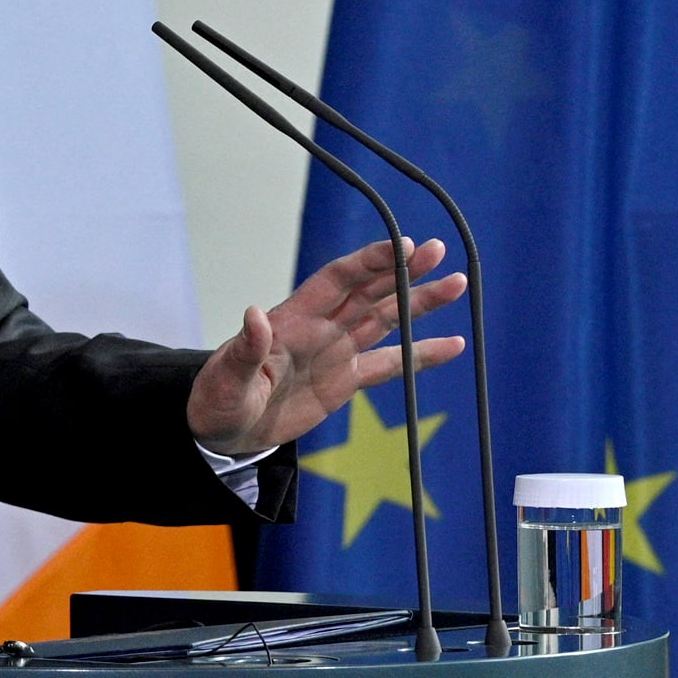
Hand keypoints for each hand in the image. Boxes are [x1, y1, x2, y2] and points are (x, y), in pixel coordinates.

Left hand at [185, 238, 466, 456]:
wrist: (223, 431)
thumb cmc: (218, 399)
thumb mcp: (228, 378)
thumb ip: (246, 349)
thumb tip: (254, 314)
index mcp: (294, 318)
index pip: (338, 280)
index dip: (370, 262)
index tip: (403, 246)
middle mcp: (321, 327)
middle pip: (370, 291)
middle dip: (403, 271)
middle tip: (440, 251)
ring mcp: (336, 351)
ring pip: (386, 319)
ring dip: (420, 303)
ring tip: (458, 283)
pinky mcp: (345, 380)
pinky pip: (390, 364)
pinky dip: (421, 355)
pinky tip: (453, 344)